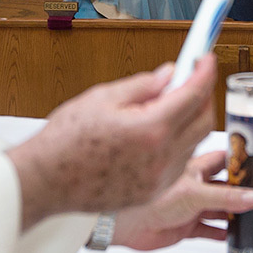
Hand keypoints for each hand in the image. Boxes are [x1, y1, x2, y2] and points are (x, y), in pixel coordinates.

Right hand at [8, 55, 217, 229]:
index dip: (204, 72)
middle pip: (203, 121)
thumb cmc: (65, 140)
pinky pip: (179, 163)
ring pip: (193, 144)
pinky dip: (179, 143)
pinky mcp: (152, 193)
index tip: (206, 59)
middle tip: (193, 78)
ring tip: (170, 104)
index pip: (192, 95)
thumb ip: (143, 85)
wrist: (46, 181)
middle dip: (204, 96)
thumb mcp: (102, 97)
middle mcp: (161, 158)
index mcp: (151, 129)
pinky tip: (160, 132)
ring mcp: (159, 180)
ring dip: (191, 120)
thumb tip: (169, 74)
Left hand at [112, 151, 252, 250]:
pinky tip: (232, 237)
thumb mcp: (195, 194)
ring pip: (218, 208)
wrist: (126, 223)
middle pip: (223, 185)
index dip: (239, 160)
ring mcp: (189, 206)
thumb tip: (252, 197)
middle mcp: (192, 185)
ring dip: (233, 213)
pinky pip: (208, 230)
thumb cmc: (150, 197)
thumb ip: (224, 197)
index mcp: (193, 167)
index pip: (222, 159)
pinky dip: (221, 234)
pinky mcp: (184, 226)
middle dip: (241, 189)